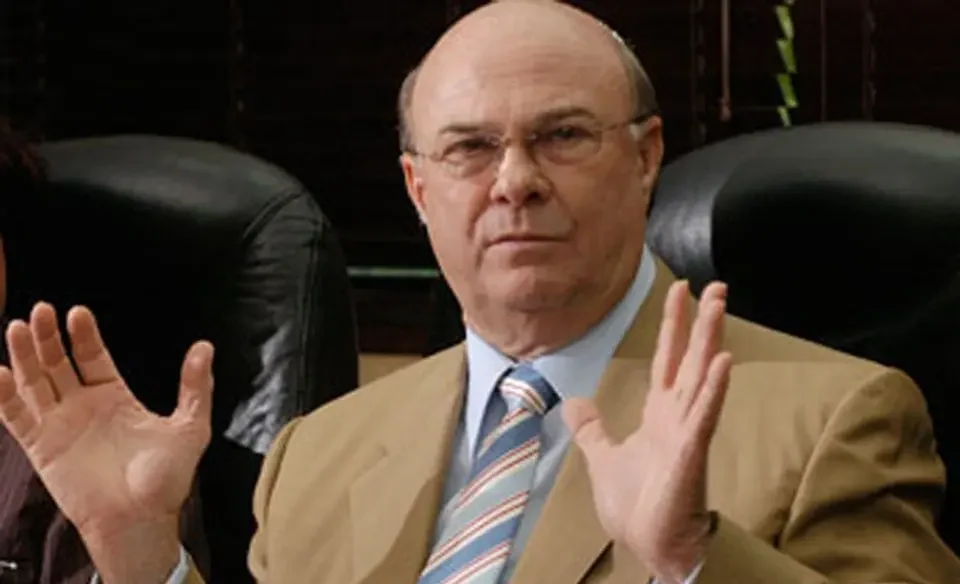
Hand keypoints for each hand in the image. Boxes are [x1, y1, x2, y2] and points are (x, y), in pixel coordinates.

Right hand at [0, 302, 213, 582]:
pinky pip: (16, 417)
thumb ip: (195, 387)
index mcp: (115, 399)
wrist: (140, 518)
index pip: (94, 357)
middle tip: (42, 310)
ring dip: (24, 356)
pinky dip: (3, 396)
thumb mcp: (189, 426)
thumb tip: (205, 347)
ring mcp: (60, 425)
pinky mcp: (41, 447)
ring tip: (19, 328)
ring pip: (35, 383)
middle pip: (59, 363)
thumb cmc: (166, 479)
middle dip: (49, 337)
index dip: (84, 335)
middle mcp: (83, 408)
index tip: (78, 312)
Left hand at [562, 281, 731, 583]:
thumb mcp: (603, 457)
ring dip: (710, 340)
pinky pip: (704, 414)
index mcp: (659, 415)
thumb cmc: (635, 506)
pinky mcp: (690, 452)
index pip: (667, 359)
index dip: (672, 326)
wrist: (649, 544)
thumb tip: (573, 403)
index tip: (679, 292)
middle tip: (714, 285)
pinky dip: (712, 388)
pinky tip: (722, 361)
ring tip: (718, 305)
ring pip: (700, 376)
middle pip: (690, 358)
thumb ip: (592, 429)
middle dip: (701, 321)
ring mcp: (687, 431)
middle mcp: (678, 416)